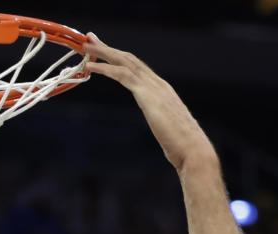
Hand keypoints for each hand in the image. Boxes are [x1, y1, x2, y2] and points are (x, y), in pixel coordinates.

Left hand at [83, 33, 216, 171]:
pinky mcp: (148, 95)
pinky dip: (106, 69)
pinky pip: (123, 75)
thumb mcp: (165, 127)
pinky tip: (91, 67)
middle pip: (129, 58)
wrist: (192, 149)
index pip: (136, 67)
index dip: (118, 57)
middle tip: (89, 39)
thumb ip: (160, 119)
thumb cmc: (180, 145)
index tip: (103, 51)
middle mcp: (158, 84)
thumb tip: (161, 124)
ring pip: (125, 61)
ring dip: (103, 52)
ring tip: (86, 46)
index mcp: (161, 90)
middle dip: (108, 48)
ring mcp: (154, 87)